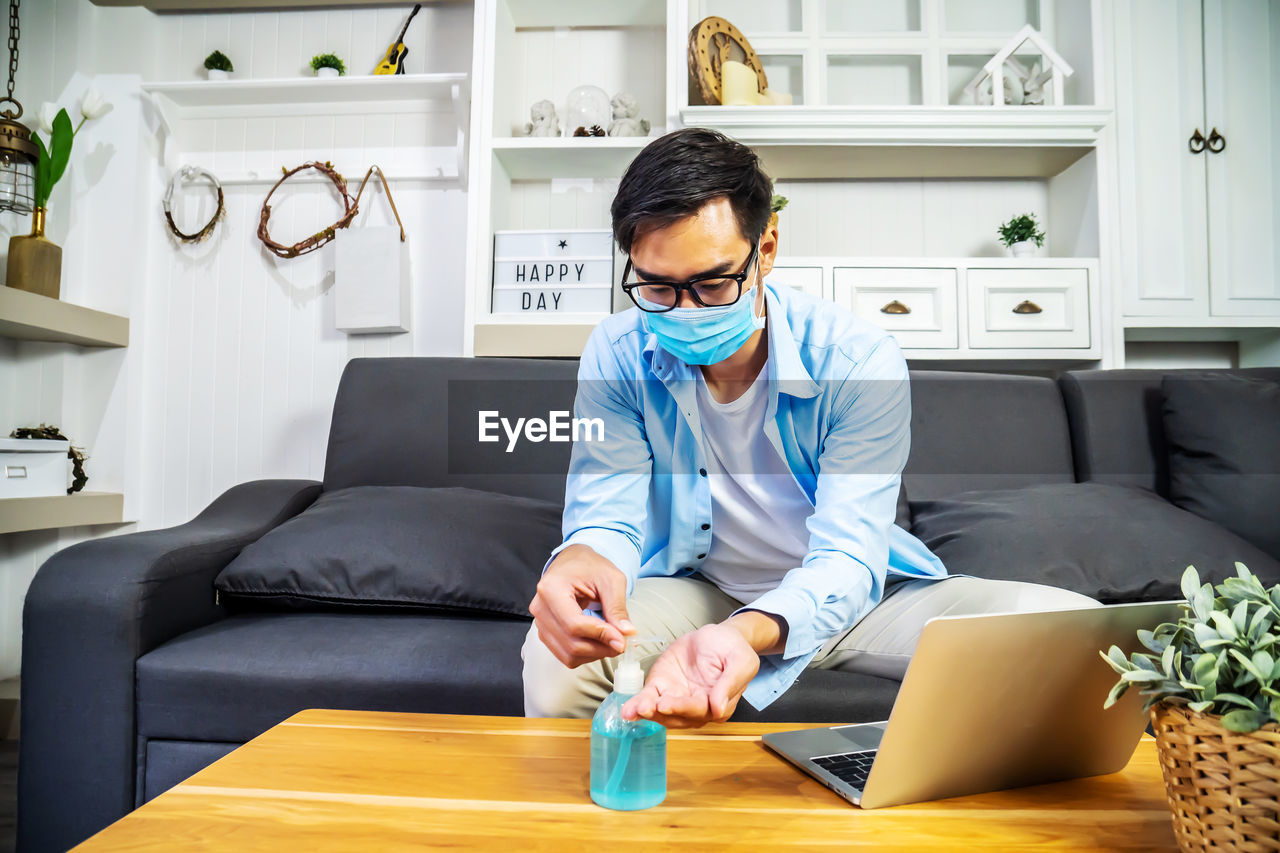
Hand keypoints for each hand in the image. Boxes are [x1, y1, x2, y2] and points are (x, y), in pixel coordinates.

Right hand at [528, 544, 634, 667]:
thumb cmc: (590, 566)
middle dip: (601, 648)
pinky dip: (585, 654)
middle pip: (571, 643)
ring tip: (612, 641)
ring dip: (594, 654)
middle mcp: (540, 608)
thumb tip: (627, 633)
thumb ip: (617, 607)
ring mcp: (540, 622)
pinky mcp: (545, 633)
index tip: (623, 639)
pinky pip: (565, 655)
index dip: (601, 636)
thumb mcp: (611, 579)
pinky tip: (598, 641)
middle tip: (622, 642)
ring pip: (568, 654)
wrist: (574, 562)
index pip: (574, 624)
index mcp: (551, 589)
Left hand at [620, 623, 759, 728]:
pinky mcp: (662, 686)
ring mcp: (678, 698)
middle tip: (648, 707)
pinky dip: (638, 704)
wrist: (719, 635)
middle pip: (679, 714)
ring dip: (647, 712)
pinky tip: (628, 709)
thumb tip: (718, 709)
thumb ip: (729, 684)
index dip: (683, 708)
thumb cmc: (732, 648)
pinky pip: (649, 697)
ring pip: (662, 711)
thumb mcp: (740, 660)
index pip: (700, 710)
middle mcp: (697, 707)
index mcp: (719, 704)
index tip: (667, 704)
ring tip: (634, 710)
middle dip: (662, 712)